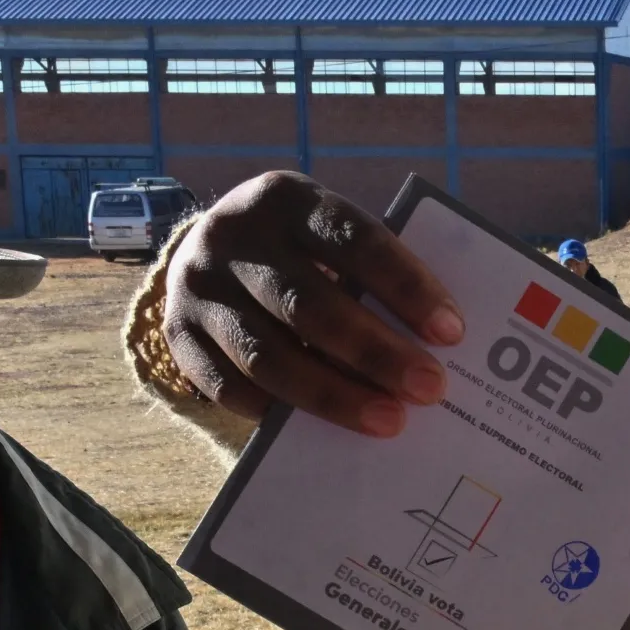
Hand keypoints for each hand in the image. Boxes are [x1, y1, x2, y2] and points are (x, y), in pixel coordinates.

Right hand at [161, 172, 464, 436]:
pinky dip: (276, 410)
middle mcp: (234, 237)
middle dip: (376, 353)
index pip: (355, 240)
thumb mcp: (323, 236)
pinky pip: (228, 386)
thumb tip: (434, 340)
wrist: (203, 249)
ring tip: (389, 421)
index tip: (451, 333)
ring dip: (334, 395)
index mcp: (285, 198)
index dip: (406, 287)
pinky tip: (319, 430)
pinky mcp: (178, 334)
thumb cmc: (296, 250)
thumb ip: (365, 272)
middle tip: (430, 389)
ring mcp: (198, 287)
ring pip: (269, 355)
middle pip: (310, 305)